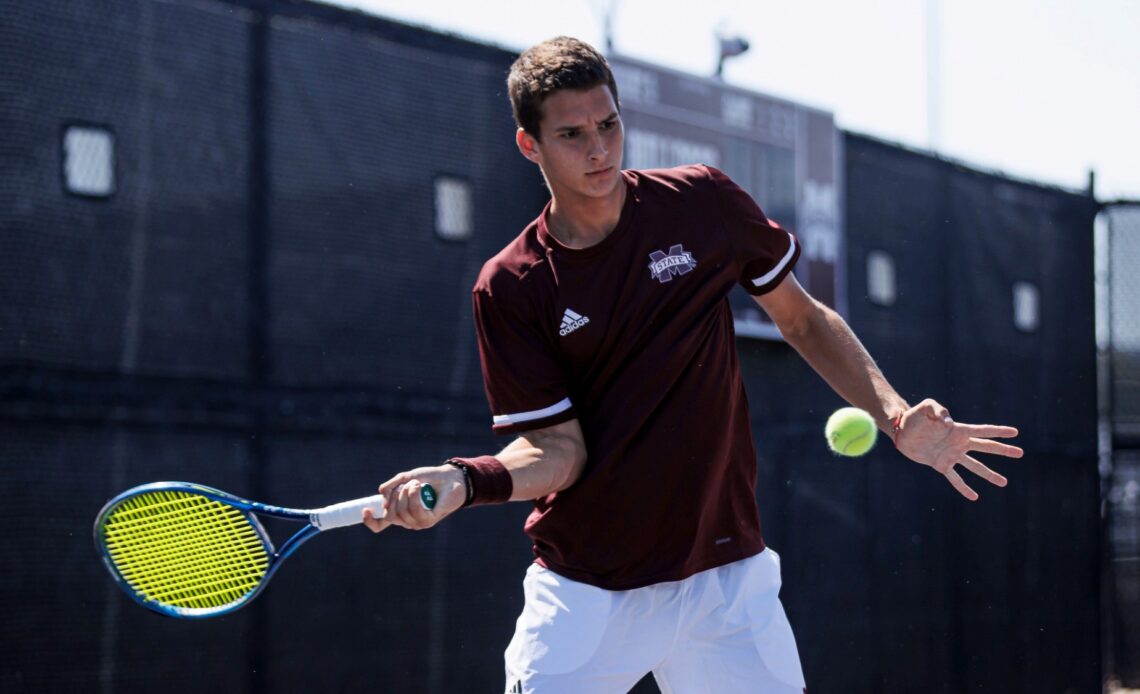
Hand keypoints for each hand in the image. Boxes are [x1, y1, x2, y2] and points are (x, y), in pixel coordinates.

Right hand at [361, 464, 466, 532]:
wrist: (450, 477)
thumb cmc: (429, 478)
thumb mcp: (406, 478)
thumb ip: (392, 485)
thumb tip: (380, 493)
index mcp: (399, 512)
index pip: (380, 525)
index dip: (370, 521)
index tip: (365, 510)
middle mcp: (406, 520)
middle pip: (389, 515)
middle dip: (393, 497)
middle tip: (405, 484)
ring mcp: (417, 522)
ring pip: (401, 513)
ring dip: (405, 494)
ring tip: (416, 483)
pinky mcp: (429, 520)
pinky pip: (415, 512)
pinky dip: (414, 495)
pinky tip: (418, 487)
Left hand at [895, 399, 1022, 500]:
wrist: (901, 431)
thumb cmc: (915, 416)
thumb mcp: (927, 406)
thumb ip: (939, 410)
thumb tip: (949, 424)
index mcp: (959, 429)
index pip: (983, 430)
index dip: (999, 431)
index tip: (1015, 432)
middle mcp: (959, 443)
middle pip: (985, 447)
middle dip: (1003, 450)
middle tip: (1020, 453)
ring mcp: (951, 455)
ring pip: (975, 466)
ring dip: (989, 474)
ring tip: (1004, 482)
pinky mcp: (941, 465)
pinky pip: (955, 478)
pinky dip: (964, 487)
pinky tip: (974, 496)